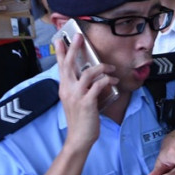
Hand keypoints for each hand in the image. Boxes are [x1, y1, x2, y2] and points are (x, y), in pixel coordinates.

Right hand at [55, 34, 117, 154]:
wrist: (79, 138)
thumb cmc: (81, 119)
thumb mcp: (76, 101)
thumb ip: (79, 88)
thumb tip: (90, 77)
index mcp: (64, 89)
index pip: (61, 67)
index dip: (61, 53)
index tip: (60, 40)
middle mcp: (67, 90)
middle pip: (69, 65)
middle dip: (74, 49)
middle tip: (79, 37)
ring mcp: (76, 96)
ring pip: (87, 73)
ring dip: (102, 68)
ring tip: (111, 69)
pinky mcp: (87, 102)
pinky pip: (98, 85)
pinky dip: (107, 80)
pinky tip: (113, 82)